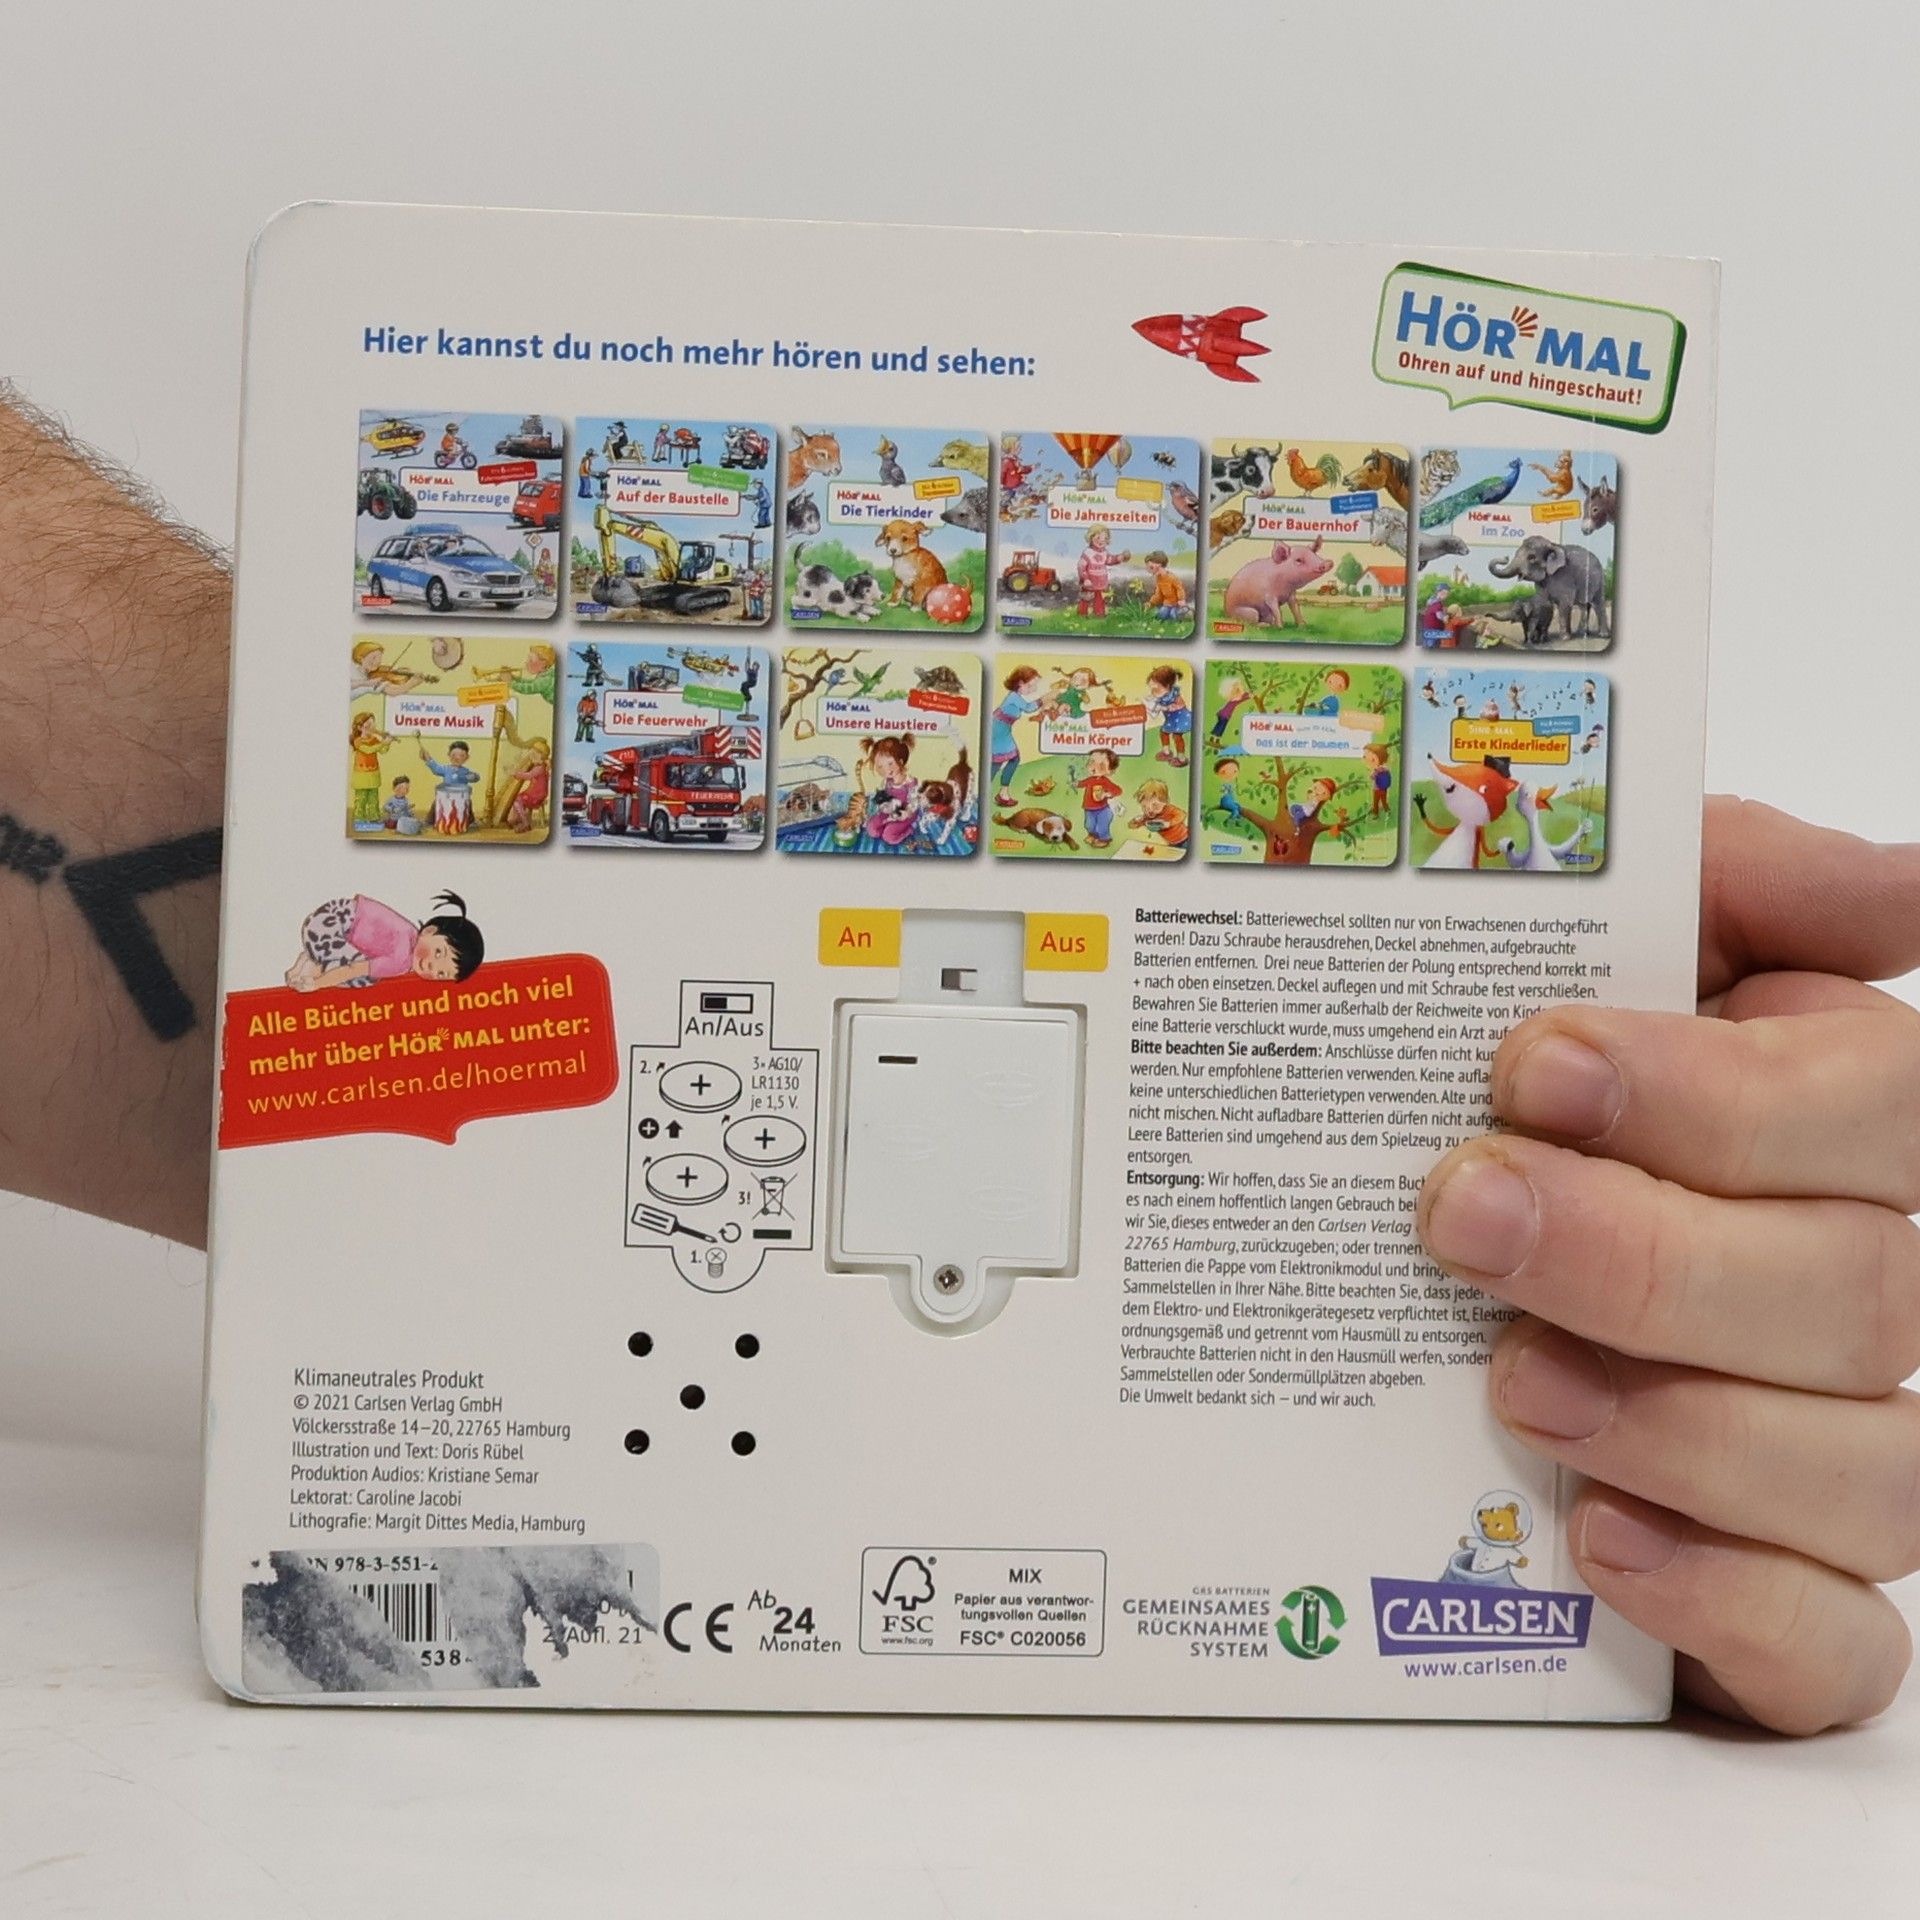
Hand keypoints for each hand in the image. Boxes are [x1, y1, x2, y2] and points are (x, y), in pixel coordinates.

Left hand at [1418, 799, 1919, 1732]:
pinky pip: (1836, 1647)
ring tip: (1508, 1380)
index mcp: (1837, 1120)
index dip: (1717, 1092)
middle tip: (1467, 1212)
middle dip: (1648, 1254)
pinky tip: (1602, 1538)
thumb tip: (1898, 885)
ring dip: (1682, 1426)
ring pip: (1870, 1471)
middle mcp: (1863, 1286)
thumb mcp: (1592, 943)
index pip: (1879, 1103)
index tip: (1533, 1065)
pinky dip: (1731, 1601)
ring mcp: (1843, 1454)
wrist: (1425, 1261)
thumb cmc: (1519, 1101)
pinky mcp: (1788, 1606)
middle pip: (1858, 1289)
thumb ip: (1733, 881)